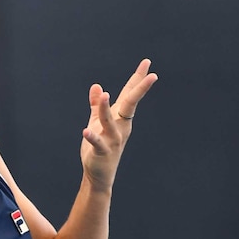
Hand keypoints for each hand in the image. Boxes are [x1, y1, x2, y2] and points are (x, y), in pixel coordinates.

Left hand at [80, 58, 158, 191]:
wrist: (99, 174)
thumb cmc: (100, 148)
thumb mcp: (96, 123)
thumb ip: (96, 106)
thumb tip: (96, 86)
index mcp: (120, 118)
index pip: (129, 96)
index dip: (137, 79)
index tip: (146, 63)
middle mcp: (120, 127)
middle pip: (130, 105)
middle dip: (139, 90)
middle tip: (152, 75)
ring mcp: (113, 140)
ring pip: (110, 122)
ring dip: (105, 109)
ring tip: (104, 95)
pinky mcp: (102, 152)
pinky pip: (97, 143)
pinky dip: (92, 137)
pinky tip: (85, 132)